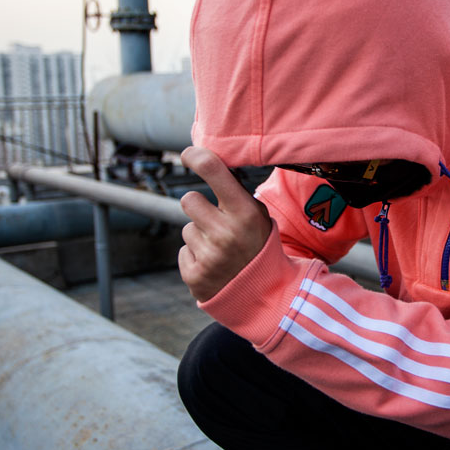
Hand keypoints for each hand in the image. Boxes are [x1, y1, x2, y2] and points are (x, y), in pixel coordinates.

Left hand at [178, 146, 271, 300]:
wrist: (265, 295)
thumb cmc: (259, 246)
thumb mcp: (259, 216)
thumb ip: (236, 193)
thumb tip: (207, 162)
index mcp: (244, 213)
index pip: (212, 170)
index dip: (195, 157)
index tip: (188, 154)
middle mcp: (224, 233)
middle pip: (189, 199)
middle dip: (199, 208)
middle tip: (216, 221)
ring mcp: (208, 256)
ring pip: (186, 228)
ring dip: (200, 236)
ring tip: (220, 249)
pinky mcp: (194, 275)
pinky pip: (183, 251)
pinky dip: (196, 257)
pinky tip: (214, 264)